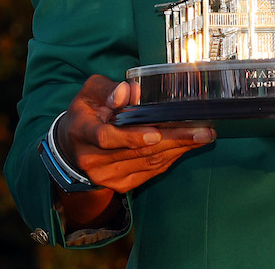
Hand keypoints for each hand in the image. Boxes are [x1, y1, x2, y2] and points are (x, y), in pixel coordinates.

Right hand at [59, 74, 215, 194]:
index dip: (131, 136)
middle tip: (202, 131)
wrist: (71, 147)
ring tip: (203, 136)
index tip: (156, 133)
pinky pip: (150, 172)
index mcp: (82, 132)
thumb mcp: (89, 92)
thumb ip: (108, 89)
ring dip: (178, 149)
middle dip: (173, 140)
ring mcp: (106, 176)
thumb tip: (130, 91)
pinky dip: (171, 158)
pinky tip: (187, 146)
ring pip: (147, 163)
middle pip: (136, 152)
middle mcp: (92, 159)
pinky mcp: (119, 185)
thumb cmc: (86, 112)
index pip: (105, 138)